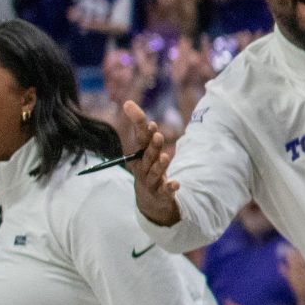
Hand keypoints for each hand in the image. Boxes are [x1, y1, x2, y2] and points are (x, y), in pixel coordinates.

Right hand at [120, 102, 181, 226]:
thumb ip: (143, 129)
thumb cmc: (148, 169)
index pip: (141, 141)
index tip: (150, 123)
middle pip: (148, 157)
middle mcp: (144, 168)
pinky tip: (175, 184)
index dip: (143, 132)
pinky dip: (169, 188)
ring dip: (160, 165)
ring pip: (155, 173)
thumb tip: (128, 102)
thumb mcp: (147, 149)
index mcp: (140, 156)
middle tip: (158, 136)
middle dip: (152, 147)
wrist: (150, 202)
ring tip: (166, 156)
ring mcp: (151, 183)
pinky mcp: (161, 195)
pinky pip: (165, 192)